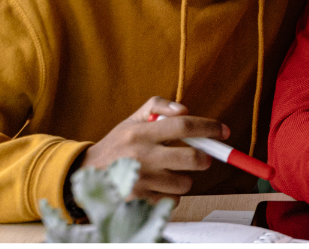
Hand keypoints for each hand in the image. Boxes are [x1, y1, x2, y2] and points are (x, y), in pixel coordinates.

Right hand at [79, 97, 227, 202]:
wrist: (85, 174)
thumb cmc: (117, 145)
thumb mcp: (133, 119)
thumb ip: (158, 106)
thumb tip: (184, 110)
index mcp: (141, 133)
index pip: (184, 126)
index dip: (208, 128)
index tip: (223, 131)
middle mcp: (141, 156)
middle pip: (191, 159)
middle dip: (204, 159)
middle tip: (202, 158)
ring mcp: (140, 181)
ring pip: (184, 183)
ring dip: (183, 178)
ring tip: (168, 173)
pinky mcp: (139, 201)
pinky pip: (171, 199)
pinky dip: (170, 194)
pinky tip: (157, 186)